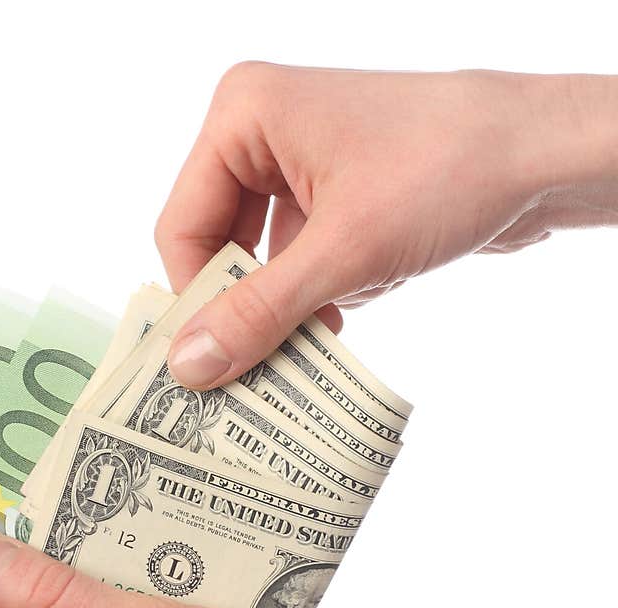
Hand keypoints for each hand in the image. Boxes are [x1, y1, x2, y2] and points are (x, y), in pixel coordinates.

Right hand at [156, 64, 617, 387]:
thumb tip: (186, 368)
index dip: (193, 300)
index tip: (206, 367)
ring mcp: (299, 165)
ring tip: (300, 351)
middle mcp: (262, 135)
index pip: (181, 226)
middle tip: (247, 375)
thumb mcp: (343, 253)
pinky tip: (341, 319)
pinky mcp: (333, 194)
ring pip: (260, 261)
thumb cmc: (445, 171)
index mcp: (243, 118)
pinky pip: (298, 261)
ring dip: (283, 311)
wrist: (542, 154)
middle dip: (242, 309)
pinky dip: (315, 298)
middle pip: (218, 246)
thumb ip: (258, 313)